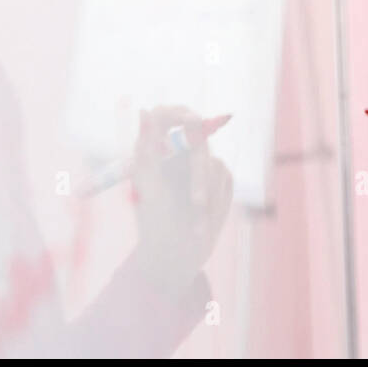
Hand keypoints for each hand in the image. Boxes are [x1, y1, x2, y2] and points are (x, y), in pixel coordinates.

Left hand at [126, 105, 232, 297]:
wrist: (176, 255)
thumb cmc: (154, 223)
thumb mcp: (148, 185)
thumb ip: (147, 147)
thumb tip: (143, 111)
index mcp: (153, 149)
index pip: (166, 115)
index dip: (179, 114)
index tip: (191, 122)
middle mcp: (177, 152)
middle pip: (196, 136)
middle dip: (198, 173)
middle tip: (197, 203)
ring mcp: (200, 163)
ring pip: (212, 161)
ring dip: (206, 194)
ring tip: (196, 223)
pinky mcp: (220, 177)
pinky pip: (224, 177)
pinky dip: (216, 202)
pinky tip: (203, 222)